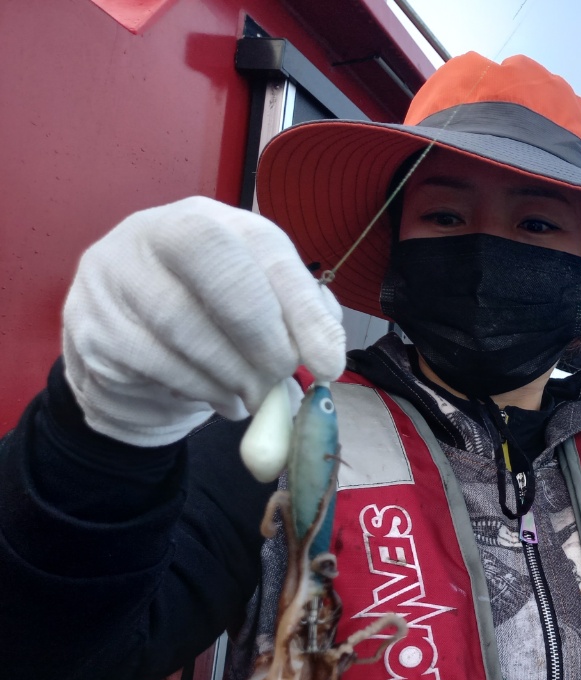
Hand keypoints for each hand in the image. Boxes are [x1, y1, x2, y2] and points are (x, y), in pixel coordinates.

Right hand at [62, 197, 345, 446]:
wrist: (131, 366)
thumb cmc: (212, 328)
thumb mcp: (263, 310)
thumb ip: (302, 320)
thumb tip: (327, 350)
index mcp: (210, 220)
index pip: (262, 246)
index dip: (302, 307)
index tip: (328, 363)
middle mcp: (155, 232)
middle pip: (221, 272)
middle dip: (264, 338)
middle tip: (283, 379)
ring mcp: (114, 277)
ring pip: (186, 328)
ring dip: (234, 375)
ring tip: (253, 396)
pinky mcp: (92, 328)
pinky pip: (155, 365)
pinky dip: (199, 392)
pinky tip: (217, 398)